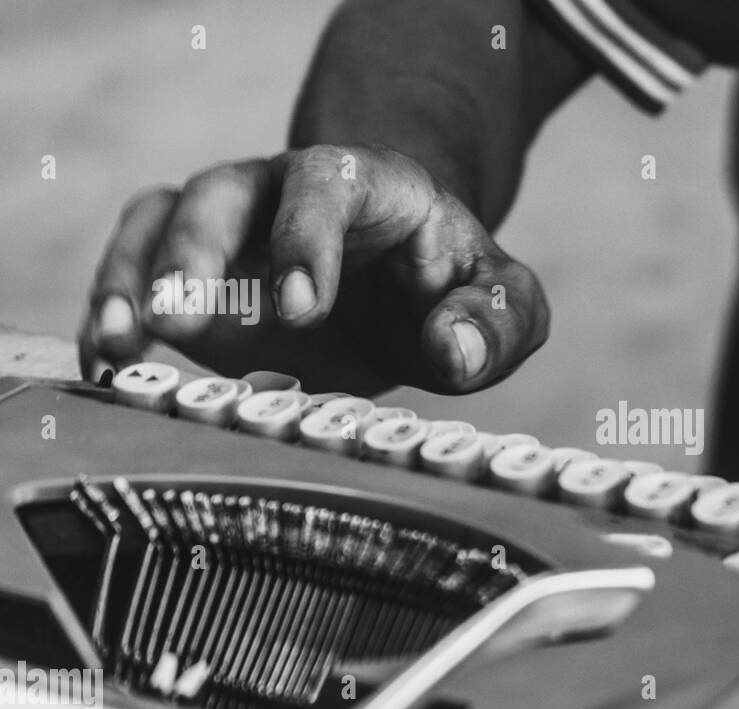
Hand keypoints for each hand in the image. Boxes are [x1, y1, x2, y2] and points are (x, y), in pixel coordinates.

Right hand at [79, 145, 549, 394]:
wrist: (408, 282)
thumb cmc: (453, 286)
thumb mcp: (504, 302)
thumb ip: (497, 322)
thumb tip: (454, 352)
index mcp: (367, 185)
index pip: (325, 185)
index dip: (306, 239)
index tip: (301, 311)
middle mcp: (282, 193)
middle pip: (221, 192)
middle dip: (194, 251)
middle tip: (177, 319)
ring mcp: (229, 229)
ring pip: (160, 222)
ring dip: (132, 279)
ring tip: (120, 343)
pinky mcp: (194, 274)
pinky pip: (135, 272)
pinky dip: (114, 313)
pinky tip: (106, 364)